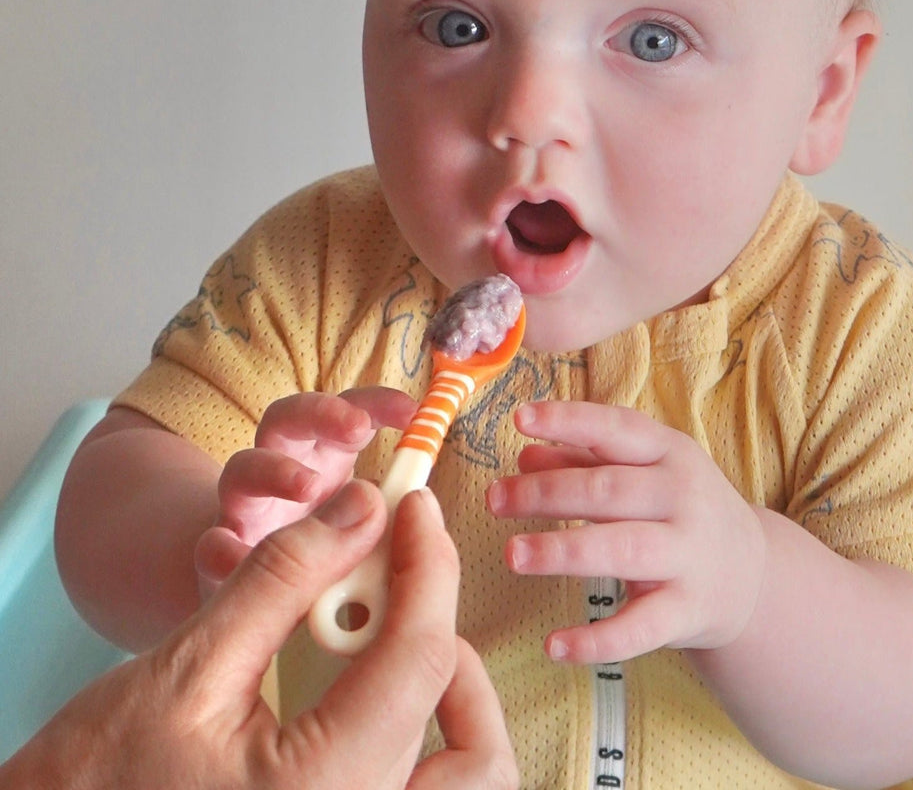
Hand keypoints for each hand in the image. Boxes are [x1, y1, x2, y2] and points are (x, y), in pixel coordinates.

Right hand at [3, 480, 515, 789]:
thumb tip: (362, 506)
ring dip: (453, 694)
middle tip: (407, 569)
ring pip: (464, 778)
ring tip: (395, 624)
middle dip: (447, 635)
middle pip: (465, 734)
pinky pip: (417, 789)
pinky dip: (425, 731)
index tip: (415, 505)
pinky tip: (378, 679)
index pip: (421, 657)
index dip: (428, 564)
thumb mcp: (189, 666)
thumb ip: (283, 577)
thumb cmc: (92, 783)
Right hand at [196, 388, 415, 593]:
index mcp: (325, 459)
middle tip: (357, 429)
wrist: (245, 595)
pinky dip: (219, 548)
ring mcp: (246, 509)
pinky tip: (232, 555)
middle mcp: (282, 471)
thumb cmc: (319, 550)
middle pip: (290, 419)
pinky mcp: (220, 554)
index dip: (378, 403)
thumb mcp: (361, 522)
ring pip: (244, 469)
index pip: (349, 414)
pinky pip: (210, 545)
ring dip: (275, 470)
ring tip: (307, 486)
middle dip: (323, 415)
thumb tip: (418, 498)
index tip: (412, 410)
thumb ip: (384, 508)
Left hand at [485, 400, 766, 663]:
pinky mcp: (686, 611)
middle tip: (494, 499)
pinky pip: (639, 628)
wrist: (751, 575)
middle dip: (546, 494)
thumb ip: (583, 462)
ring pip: (621, 550)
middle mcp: (682, 498)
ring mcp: (687, 555)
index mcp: (670, 453)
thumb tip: (525, 455)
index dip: (568, 421)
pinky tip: (553, 645)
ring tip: (513, 555)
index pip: (616, 429)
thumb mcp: (642, 473)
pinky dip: (596, 640)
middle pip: (608, 490)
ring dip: (563, 551)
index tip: (520, 419)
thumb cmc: (678, 511)